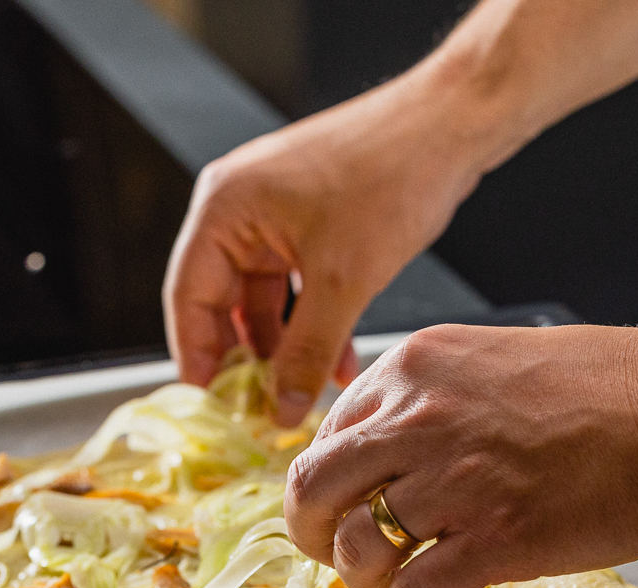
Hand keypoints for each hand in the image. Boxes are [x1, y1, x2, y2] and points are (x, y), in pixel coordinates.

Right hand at [162, 61, 494, 426]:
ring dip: (284, 349)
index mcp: (224, 208)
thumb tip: (282, 409)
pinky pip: (294, 285)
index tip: (211, 408)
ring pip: (262, 300)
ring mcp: (271, 213)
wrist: (450, 125)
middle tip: (257, 411)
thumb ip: (306, 350)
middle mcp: (237, 207)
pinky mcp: (305, 219)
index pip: (187, 298)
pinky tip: (335, 365)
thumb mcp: (344, 281)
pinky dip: (310, 325)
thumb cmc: (392, 177)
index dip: (197, 358)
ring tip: (301, 396)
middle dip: (245, 361)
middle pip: (220, 301)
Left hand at [284, 323, 637, 587]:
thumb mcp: (499, 364)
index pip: (331, 431)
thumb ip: (435, 403)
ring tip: (396, 578)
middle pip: (314, 487)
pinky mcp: (492, 539)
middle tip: (337, 553)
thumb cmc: (616, 390)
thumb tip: (389, 459)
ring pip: (355, 545)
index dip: (332, 480)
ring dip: (366, 574)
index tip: (348, 504)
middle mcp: (419, 416)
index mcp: (417, 366)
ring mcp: (452, 480)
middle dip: (313, 530)